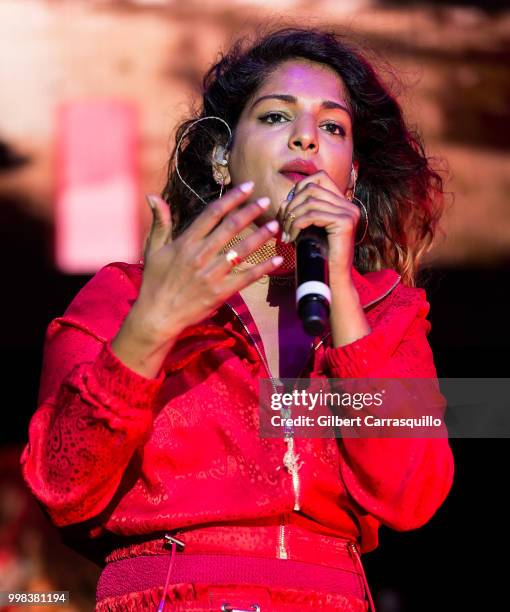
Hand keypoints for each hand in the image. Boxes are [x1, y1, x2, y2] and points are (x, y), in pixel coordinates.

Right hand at [132, 182, 281, 343]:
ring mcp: (212, 274)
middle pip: (231, 228)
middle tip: (266, 201)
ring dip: (260, 236)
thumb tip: (153, 195)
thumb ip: (160, 222)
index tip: (247, 187)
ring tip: (275, 225)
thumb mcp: (153, 249)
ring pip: (241, 250)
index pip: (213, 214)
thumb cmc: (154, 282)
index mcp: (185, 243)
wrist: (157, 316)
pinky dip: (263, 268)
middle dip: (250, 212)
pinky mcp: (220, 292)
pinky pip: (246, 278)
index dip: (232, 198)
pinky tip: (277, 259)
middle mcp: (200, 255)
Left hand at [280, 170, 361, 280]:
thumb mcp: (307, 228)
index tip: (288, 209)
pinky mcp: (345, 222)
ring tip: (285, 234)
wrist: (331, 279)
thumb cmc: (317, 255)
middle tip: (282, 225)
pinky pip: (312, 215)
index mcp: (342, 203)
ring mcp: (349, 212)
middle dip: (291, 205)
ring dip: (292, 217)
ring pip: (310, 200)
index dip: (299, 188)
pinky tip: (291, 239)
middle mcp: (349, 205)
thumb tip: (284, 200)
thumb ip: (300, 210)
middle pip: (312, 187)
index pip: (319, 177)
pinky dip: (296, 225)